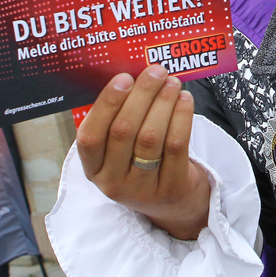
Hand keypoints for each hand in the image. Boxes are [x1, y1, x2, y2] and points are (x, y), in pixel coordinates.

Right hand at [77, 65, 210, 239]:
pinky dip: (181, 117)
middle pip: (124, 131)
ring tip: (173, 82)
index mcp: (93, 169)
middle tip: (156, 72)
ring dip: (163, 103)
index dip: (106, 104)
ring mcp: (142, 189)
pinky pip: (176, 145)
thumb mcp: (120, 152)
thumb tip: (134, 76)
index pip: (90, 136)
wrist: (172, 204)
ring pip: (151, 137)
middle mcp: (113, 182)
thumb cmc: (142, 164)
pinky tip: (185, 100)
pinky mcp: (171, 188)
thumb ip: (119, 119)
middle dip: (142, 95)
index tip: (124, 77)